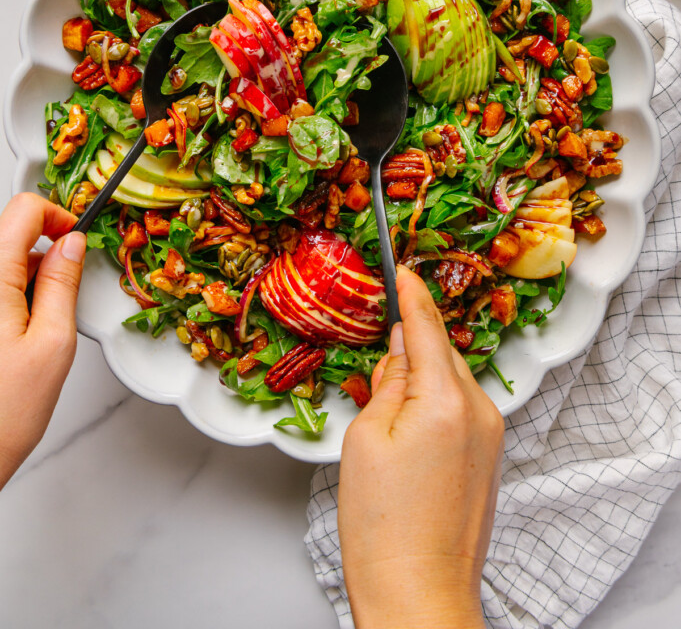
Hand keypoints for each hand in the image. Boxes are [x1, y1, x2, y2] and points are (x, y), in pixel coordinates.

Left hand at [0, 193, 85, 487]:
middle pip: (9, 233)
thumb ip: (63, 284)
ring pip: (1, 262)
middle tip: (64, 288)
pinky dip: (11, 297)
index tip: (75, 238)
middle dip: (43, 251)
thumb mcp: (53, 343)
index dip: (56, 215)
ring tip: (39, 325)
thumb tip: (71, 245)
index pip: (23, 211)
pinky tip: (17, 334)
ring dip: (26, 277)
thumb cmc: (1, 415)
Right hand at [338, 266, 503, 628]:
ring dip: (421, 380)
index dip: (413, 293)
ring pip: (451, 381)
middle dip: (410, 348)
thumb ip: (389, 382)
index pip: (428, 326)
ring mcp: (490, 435)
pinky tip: (406, 435)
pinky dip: (434, 405)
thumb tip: (402, 349)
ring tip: (383, 419)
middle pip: (442, 353)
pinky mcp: (490, 456)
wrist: (419, 594)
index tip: (404, 268)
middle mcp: (479, 411)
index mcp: (445, 399)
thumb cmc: (384, 528)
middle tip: (374, 365)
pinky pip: (460, 408)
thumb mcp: (366, 438)